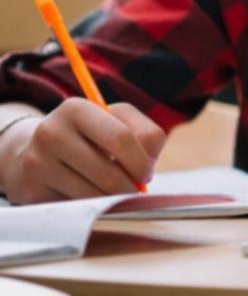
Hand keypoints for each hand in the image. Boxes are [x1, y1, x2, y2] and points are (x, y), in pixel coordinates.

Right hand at [0, 100, 163, 203]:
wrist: (33, 150)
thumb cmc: (88, 135)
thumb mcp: (117, 121)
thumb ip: (146, 134)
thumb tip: (148, 166)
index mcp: (76, 109)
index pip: (121, 138)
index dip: (141, 161)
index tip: (146, 173)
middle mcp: (51, 132)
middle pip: (109, 173)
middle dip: (129, 187)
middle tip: (134, 190)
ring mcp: (37, 162)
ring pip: (92, 195)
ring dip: (111, 200)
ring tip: (113, 193)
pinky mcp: (30, 190)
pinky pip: (74, 207)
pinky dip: (89, 206)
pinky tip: (87, 196)